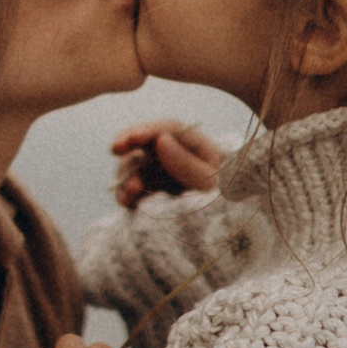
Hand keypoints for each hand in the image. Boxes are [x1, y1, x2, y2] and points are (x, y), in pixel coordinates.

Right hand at [110, 120, 225, 205]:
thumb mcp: (211, 181)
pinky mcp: (148, 191)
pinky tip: (126, 202)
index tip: (127, 139)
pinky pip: (130, 189)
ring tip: (130, 193)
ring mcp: (157, 171)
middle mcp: (168, 153)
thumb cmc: (223, 194)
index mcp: (190, 142)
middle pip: (141, 145)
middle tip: (119, 157)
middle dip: (128, 154)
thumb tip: (161, 140)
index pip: (164, 129)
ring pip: (131, 167)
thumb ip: (188, 163)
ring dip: (126, 177)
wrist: (226, 218)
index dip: (143, 131)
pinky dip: (125, 194)